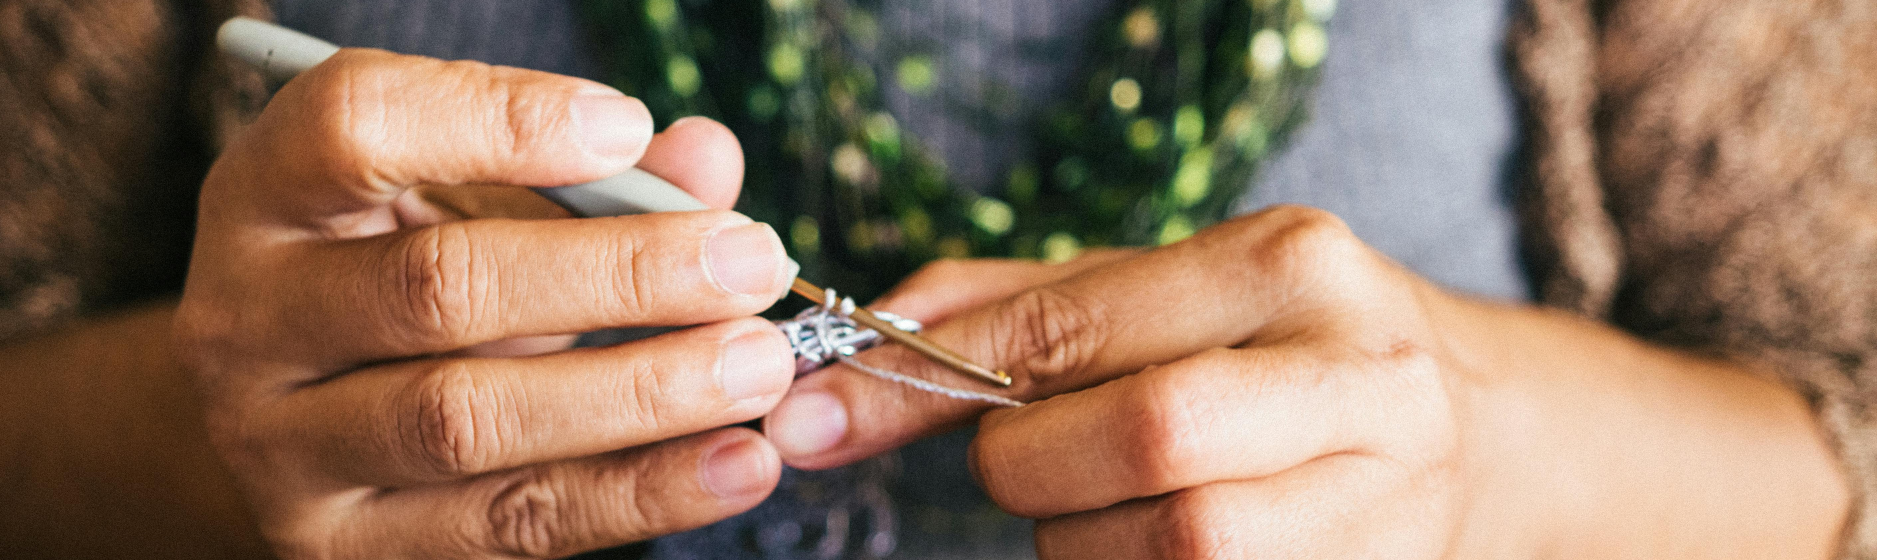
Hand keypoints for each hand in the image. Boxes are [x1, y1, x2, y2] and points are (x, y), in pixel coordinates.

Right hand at [175, 50, 799, 558]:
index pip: (355, 126)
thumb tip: (706, 163)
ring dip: (639, 392)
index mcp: (267, 193)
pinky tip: (734, 464)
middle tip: (748, 263)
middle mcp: (249, 320)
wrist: (295, 420)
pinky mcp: (348, 548)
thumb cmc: (403, 275)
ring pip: (469, 420)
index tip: (627, 126)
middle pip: (437, 288)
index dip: (498, 120)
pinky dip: (638, 494)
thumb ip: (588, 171)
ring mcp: (284, 448)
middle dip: (618, 274)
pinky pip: (511, 523)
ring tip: (760, 365)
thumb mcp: (470, 201)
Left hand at [766, 207, 1847, 557]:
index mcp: (1288, 262)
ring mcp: (1387, 491)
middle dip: (1031, 468)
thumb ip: (1016, 305)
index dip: (925, 380)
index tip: (817, 414)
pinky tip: (1144, 542)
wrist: (1483, 428)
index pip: (1070, 328)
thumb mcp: (1164, 290)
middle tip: (1014, 464)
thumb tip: (862, 343)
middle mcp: (1355, 369)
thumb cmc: (1278, 345)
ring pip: (1172, 545)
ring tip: (1102, 503)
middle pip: (1139, 440)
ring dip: (1086, 539)